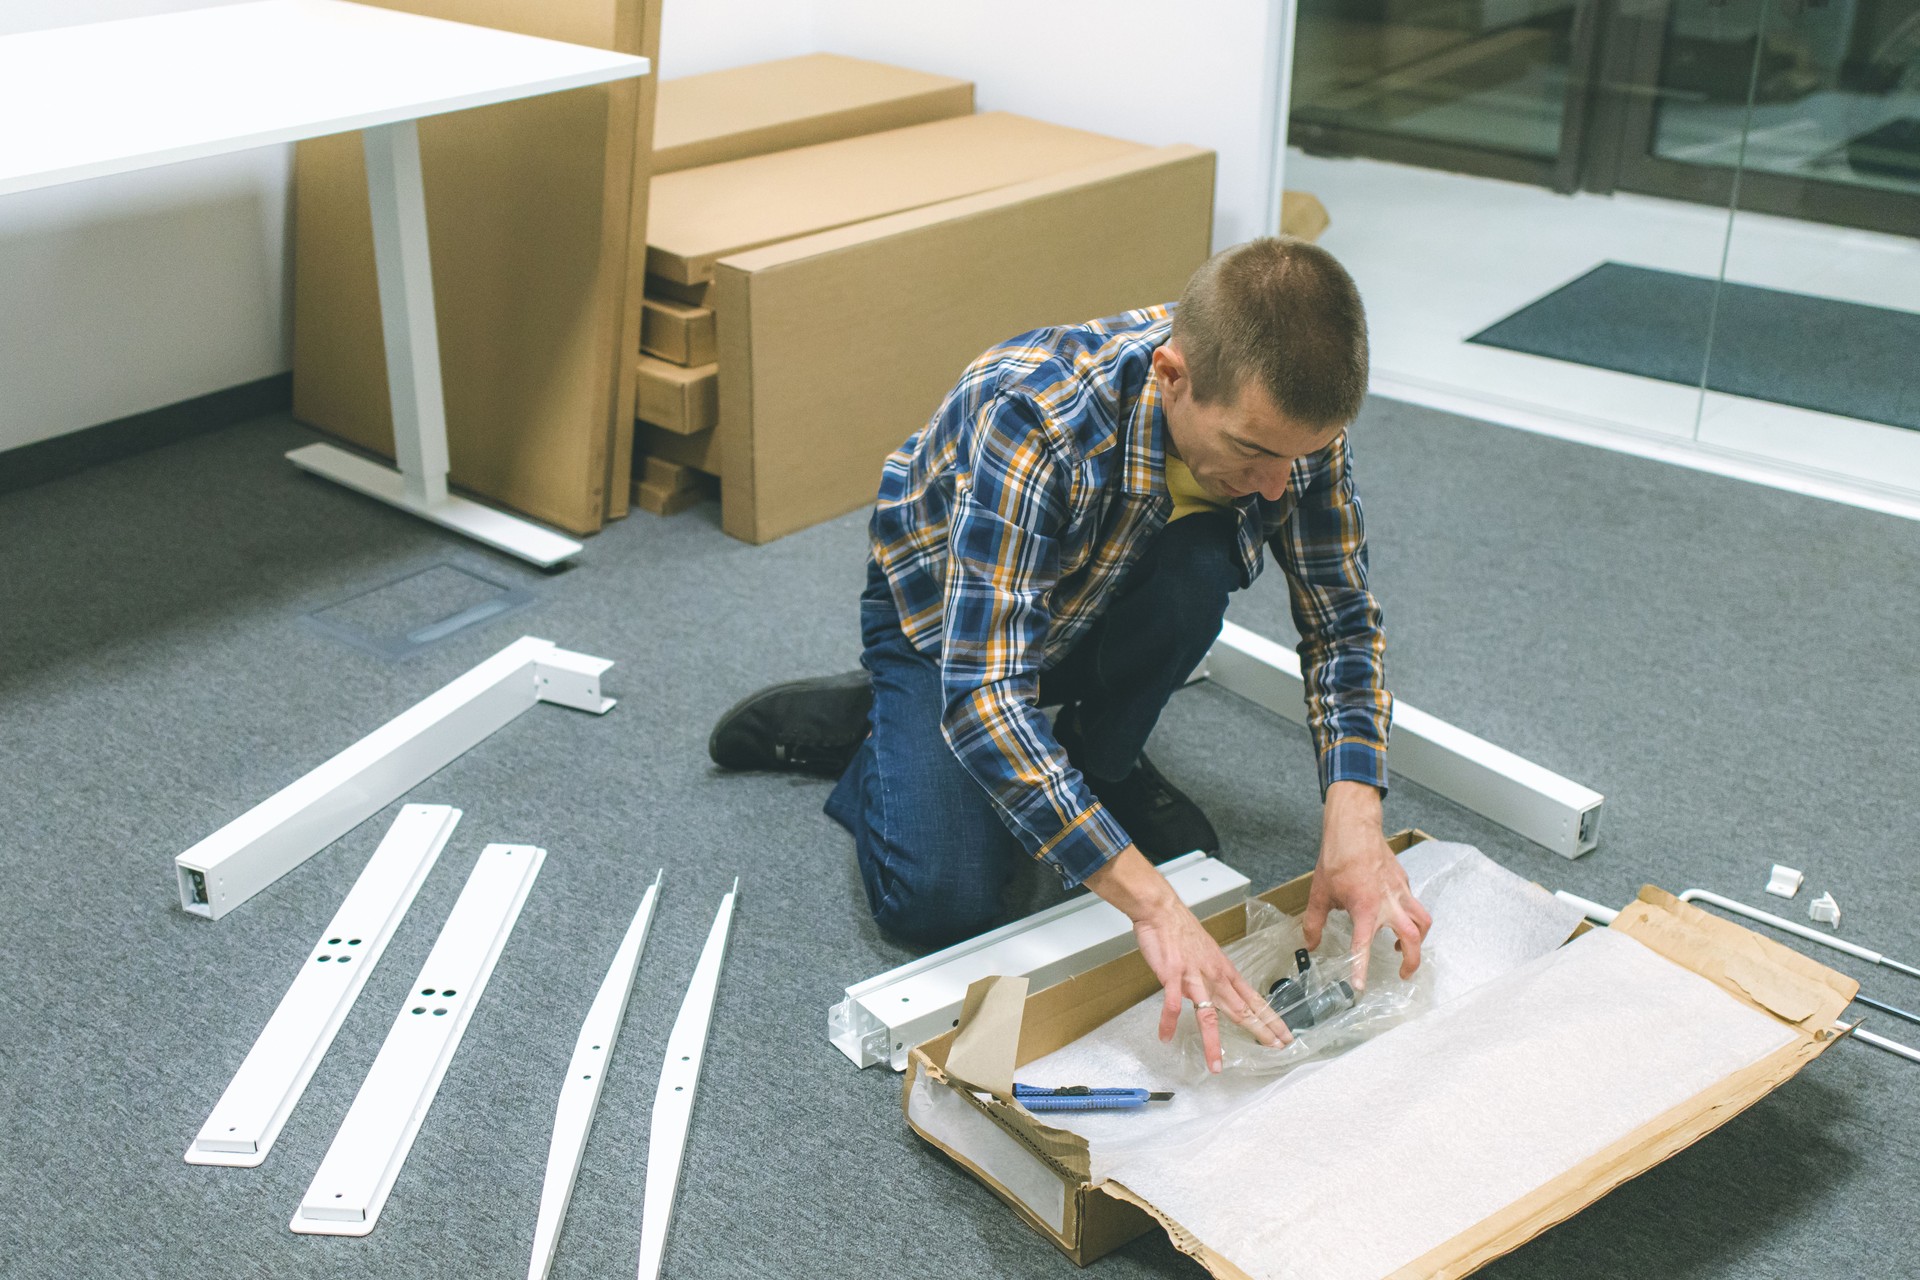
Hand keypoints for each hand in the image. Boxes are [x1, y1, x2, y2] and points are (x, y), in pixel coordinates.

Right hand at [1085, 846, 1288, 1072]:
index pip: (1254, 999)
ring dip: (1213, 1043)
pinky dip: (1168, 1021)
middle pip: (1241, 1009)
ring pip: (1208, 1015)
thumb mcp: (1207, 954)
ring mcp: (1194, 977)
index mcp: (1224, 972)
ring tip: (1216, 1066)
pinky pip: (1171, 1004)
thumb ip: (1210, 977)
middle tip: (1277, 1047)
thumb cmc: (1182, 930)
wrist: (1162, 911)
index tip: (1284, 1034)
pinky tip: (1165, 1036)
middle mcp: (1214, 976)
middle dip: (1260, 1030)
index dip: (1270, 1018)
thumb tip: (1212, 994)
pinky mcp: (1172, 975)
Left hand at [1304, 781, 1431, 991]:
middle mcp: (1389, 902)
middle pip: (1413, 938)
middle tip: (1403, 975)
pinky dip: (1412, 918)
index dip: (1361, 968)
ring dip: (1418, 940)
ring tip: (1402, 949)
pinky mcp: (1404, 882)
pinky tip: (1396, 918)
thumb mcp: (1319, 894)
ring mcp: (1400, 891)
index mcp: (1365, 908)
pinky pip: (1415, 905)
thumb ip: (1314, 923)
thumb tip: (1311, 945)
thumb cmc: (1337, 858)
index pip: (1364, 946)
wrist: (1354, 827)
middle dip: (1411, 961)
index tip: (1360, 987)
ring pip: (1423, 921)